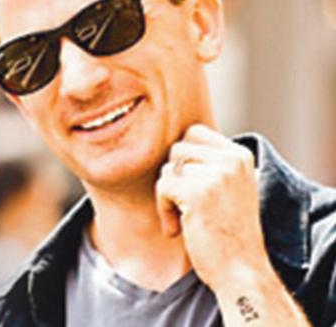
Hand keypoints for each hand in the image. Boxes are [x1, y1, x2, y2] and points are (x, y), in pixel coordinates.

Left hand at [156, 124, 267, 290]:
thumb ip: (212, 162)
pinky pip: (163, 186)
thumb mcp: (232, 186)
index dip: (184, 157)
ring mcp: (216, 175)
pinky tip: (178, 228)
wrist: (242, 273)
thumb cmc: (230, 233)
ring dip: (168, 195)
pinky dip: (164, 209)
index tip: (190, 185)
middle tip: (184, 203)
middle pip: (178, 148)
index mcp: (240, 155)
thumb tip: (177, 142)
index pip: (194, 132)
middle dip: (174, 175)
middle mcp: (231, 160)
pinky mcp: (198, 193)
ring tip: (184, 217)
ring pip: (168, 168)